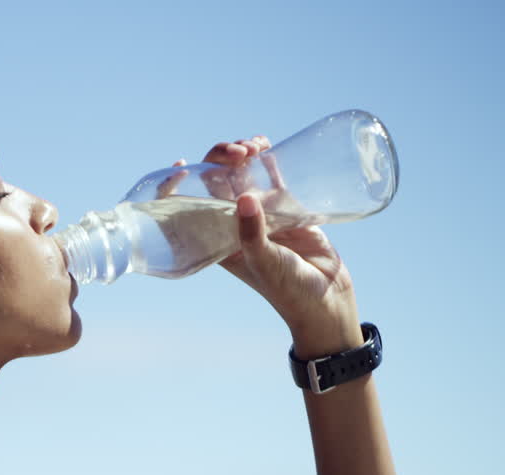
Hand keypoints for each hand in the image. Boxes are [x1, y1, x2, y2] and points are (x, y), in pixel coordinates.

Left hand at [195, 138, 361, 353]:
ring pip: (243, 176)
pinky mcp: (287, 210)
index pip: (189, 209)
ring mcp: (261, 215)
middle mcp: (235, 225)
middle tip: (236, 151)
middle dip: (220, 161)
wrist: (326, 300)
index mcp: (217, 240)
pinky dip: (267, 160)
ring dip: (242, 155)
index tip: (180, 166)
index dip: (178, 187)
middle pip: (217, 184)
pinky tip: (266, 144)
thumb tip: (242, 198)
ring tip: (253, 145)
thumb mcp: (264, 263)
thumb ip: (252, 233)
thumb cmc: (287, 290)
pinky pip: (272, 178)